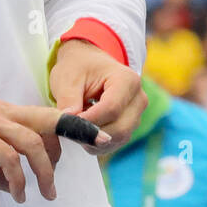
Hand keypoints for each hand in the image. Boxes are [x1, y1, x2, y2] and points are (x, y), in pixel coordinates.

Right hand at [0, 93, 64, 202]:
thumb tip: (16, 188)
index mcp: (6, 113)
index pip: (48, 116)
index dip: (72, 128)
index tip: (95, 140)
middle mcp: (4, 113)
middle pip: (49, 125)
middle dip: (73, 141)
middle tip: (75, 171)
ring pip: (33, 143)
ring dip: (45, 172)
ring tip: (46, 194)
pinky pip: (8, 158)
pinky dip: (18, 179)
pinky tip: (18, 194)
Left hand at [49, 39, 145, 155]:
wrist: (88, 64)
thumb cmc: (78, 67)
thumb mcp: (67, 78)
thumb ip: (68, 101)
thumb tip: (68, 125)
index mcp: (127, 80)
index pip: (111, 109)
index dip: (89, 121)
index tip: (68, 122)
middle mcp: (138, 98)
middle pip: (119, 128)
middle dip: (92, 133)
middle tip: (69, 129)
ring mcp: (137, 114)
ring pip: (118, 138)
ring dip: (94, 139)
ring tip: (76, 126)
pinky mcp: (130, 126)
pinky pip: (115, 142)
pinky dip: (97, 142)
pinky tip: (84, 129)